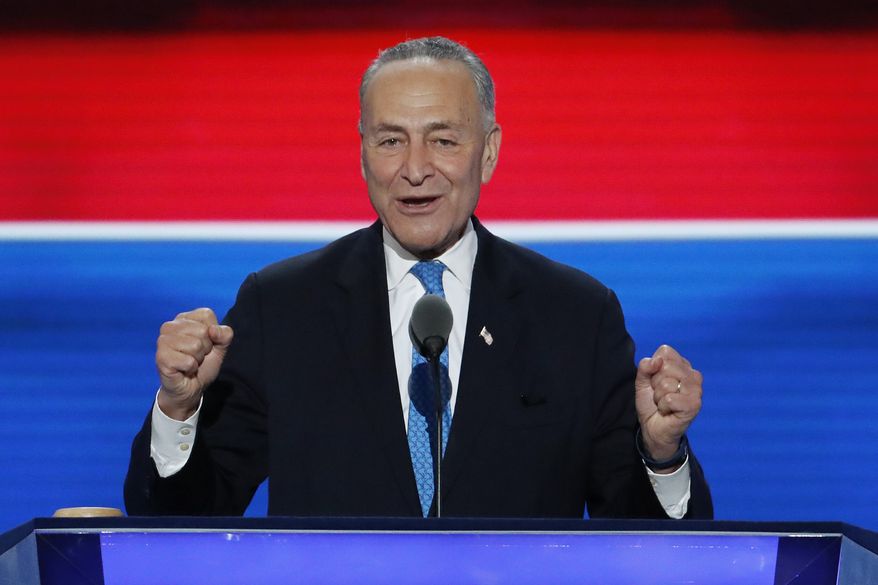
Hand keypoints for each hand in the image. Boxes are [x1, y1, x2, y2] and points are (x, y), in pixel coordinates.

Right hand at [155, 308, 233, 420]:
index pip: (206, 315)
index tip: (204, 344)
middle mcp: (170, 326)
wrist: (191, 388)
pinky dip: (191, 368)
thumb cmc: (203, 364)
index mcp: (184, 318)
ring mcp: (163, 341)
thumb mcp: (220, 347)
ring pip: (195, 345)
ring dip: (198, 359)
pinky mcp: (161, 358)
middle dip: (205, 348)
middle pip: (202, 331)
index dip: (212, 333)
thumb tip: (213, 330)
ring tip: (190, 362)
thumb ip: (224, 334)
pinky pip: (188, 361)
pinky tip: (184, 370)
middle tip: (196, 356)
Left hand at [634, 344, 702, 466]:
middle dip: (655, 383)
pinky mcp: (694, 405)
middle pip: (665, 366)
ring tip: (664, 404)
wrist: (653, 429)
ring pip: (666, 383)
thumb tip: (657, 360)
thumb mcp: (642, 382)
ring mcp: (696, 390)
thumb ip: (645, 367)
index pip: (665, 351)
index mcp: (682, 365)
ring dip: (659, 397)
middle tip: (660, 395)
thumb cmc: (651, 404)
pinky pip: (670, 399)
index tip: (656, 382)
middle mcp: (693, 375)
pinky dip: (663, 407)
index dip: (654, 367)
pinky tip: (668, 411)